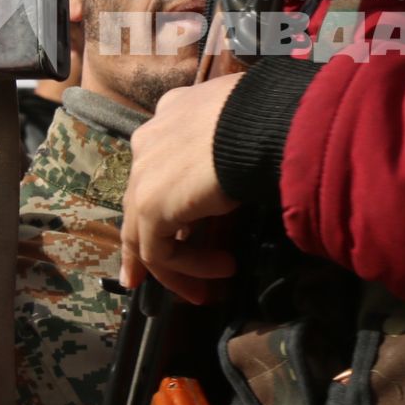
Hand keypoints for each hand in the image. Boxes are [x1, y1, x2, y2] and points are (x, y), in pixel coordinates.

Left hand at [121, 74, 242, 302]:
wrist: (256, 122)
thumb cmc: (264, 118)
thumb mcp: (245, 127)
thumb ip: (233, 146)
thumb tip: (253, 164)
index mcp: (170, 114)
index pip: (159, 163)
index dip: (164, 195)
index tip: (177, 224)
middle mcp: (148, 142)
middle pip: (140, 201)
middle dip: (148, 243)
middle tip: (161, 275)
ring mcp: (143, 174)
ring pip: (144, 233)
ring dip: (178, 265)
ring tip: (205, 290)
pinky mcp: (148, 206)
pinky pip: (160, 251)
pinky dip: (188, 267)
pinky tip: (222, 268)